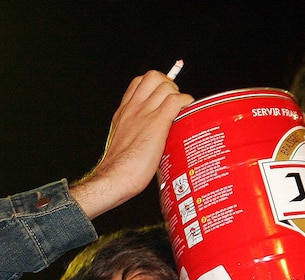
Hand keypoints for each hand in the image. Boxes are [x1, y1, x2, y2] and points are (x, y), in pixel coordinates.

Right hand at [71, 70, 194, 217]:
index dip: (156, 84)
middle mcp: (134, 108)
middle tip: (176, 101)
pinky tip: (188, 112)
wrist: (116, 176)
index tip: (165, 95)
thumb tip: (152, 138)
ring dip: (179, 94)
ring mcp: (145, 113)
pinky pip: (175, 101)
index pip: (139, 82)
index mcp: (124, 111)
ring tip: (183, 110)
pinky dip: (186, 102)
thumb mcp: (124, 142)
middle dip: (169, 84)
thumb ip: (136, 133)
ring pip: (166, 86)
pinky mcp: (157, 123)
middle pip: (153, 77)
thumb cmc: (120, 167)